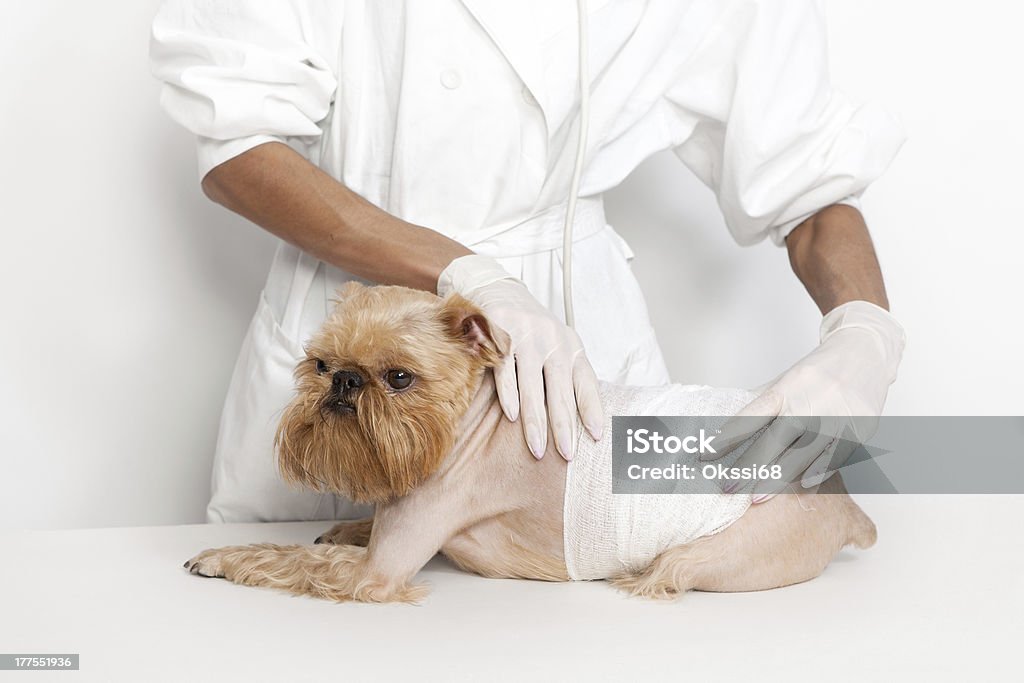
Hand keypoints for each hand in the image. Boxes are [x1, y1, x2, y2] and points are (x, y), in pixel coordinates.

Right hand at [438, 255, 602, 459]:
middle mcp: (553, 339)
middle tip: (567, 455)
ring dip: (535, 420)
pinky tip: (512, 417)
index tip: (597, 436)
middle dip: (564, 425)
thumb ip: (565, 377)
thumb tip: (580, 423)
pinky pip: (506, 370)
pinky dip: (509, 394)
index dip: (592, 409)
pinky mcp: (500, 332)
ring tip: (537, 448)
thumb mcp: (554, 347)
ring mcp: (526, 335)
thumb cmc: (529, 330)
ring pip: (533, 385)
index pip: (586, 382)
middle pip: (561, 389)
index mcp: (571, 347)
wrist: (497, 289)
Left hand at [703, 301, 904, 501]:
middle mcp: (810, 401)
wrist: (865, 350)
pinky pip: (837, 456)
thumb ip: (760, 403)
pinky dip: (818, 472)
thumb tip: (722, 424)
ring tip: (756, 498)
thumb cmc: (818, 372)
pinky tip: (802, 487)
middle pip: (776, 440)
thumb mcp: (785, 380)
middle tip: (728, 489)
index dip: (728, 437)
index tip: (706, 455)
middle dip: (750, 467)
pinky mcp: (859, 427)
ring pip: (804, 453)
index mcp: (787, 388)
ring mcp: (837, 416)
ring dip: (779, 479)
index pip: (752, 415)